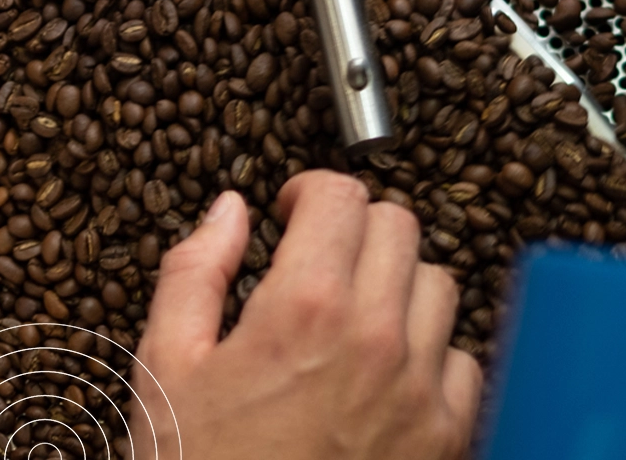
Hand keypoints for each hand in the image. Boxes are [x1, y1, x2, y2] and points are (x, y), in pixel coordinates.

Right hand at [132, 171, 480, 459]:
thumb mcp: (164, 369)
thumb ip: (196, 271)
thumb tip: (230, 210)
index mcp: (305, 307)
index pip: (341, 195)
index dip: (309, 192)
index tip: (290, 212)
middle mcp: (376, 338)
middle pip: (398, 225)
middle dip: (353, 228)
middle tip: (318, 258)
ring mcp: (419, 393)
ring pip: (438, 283)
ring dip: (397, 283)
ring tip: (352, 314)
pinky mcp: (446, 442)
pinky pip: (462, 360)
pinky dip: (430, 354)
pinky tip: (385, 374)